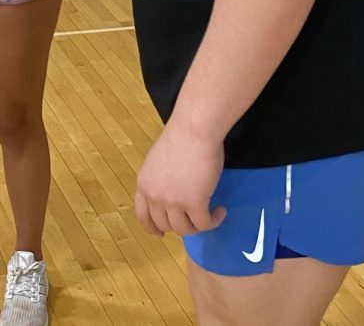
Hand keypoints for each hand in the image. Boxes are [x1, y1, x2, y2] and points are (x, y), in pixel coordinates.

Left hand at [135, 122, 226, 236]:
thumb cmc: (180, 137)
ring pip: (185, 229)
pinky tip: (220, 211)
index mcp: (144, 184)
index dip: (152, 227)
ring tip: (211, 214)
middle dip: (181, 225)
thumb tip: (172, 193)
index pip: (143, 216)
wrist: (194, 129)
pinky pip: (205, 224)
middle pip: (166, 225)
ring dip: (199, 225)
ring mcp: (174, 203)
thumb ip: (160, 180)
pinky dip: (214, 221)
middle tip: (195, 217)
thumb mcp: (159, 162)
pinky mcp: (194, 204)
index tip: (161, 233)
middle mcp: (155, 197)